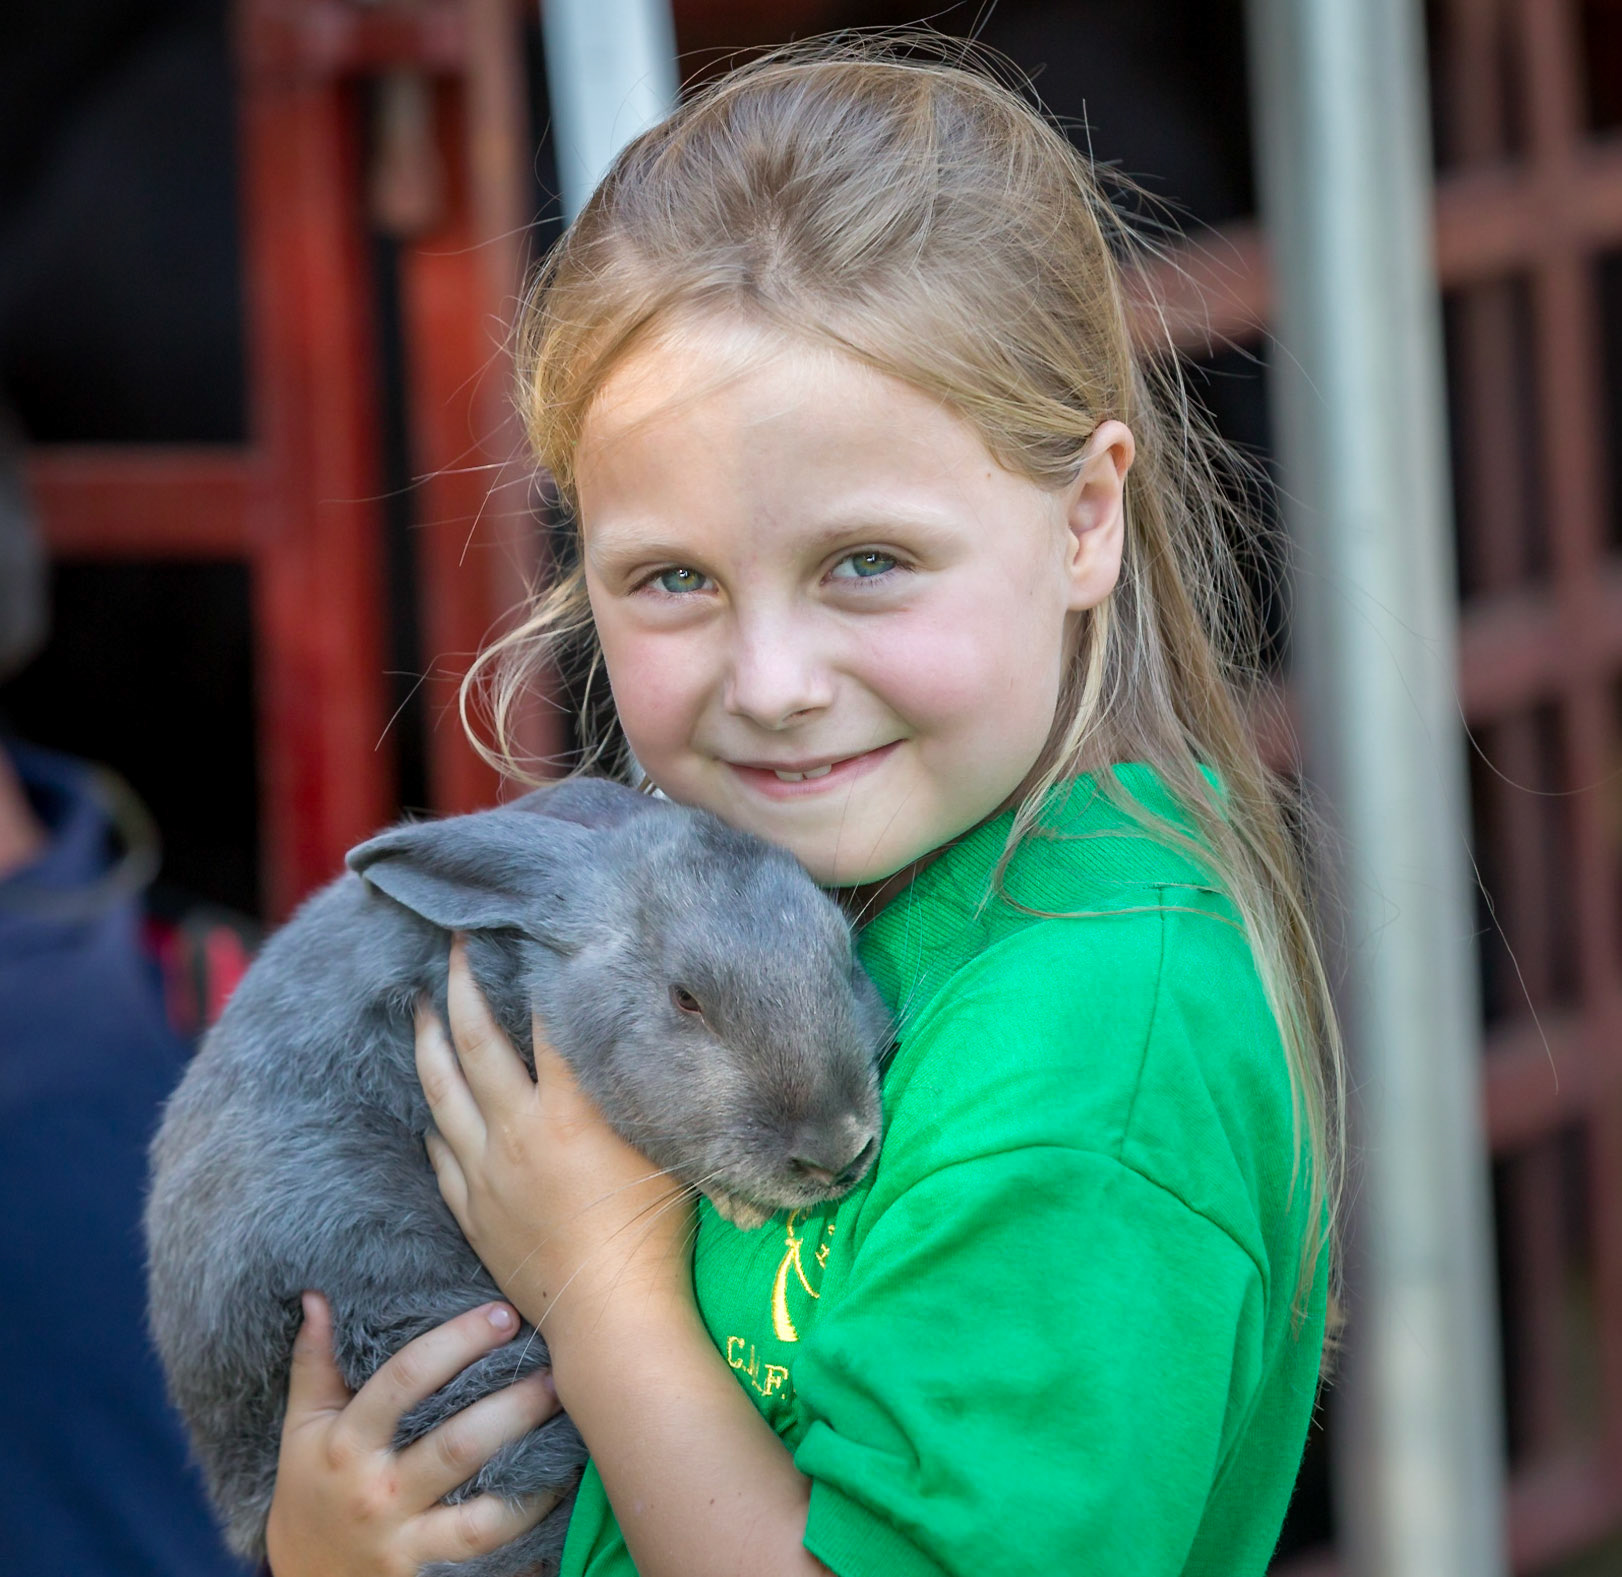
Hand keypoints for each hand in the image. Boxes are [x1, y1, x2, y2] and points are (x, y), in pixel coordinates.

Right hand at [264, 1292, 558, 1576]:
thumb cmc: (311, 1492)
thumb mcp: (302, 1430)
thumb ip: (314, 1362)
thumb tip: (317, 1294)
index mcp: (346, 1445)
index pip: (403, 1382)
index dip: (456, 1342)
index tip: (503, 1312)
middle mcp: (377, 1495)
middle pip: (456, 1446)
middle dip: (513, 1406)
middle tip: (557, 1368)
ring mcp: (406, 1543)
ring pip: (481, 1513)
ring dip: (532, 1470)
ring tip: (572, 1428)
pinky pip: (489, 1556)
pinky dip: (526, 1526)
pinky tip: (560, 1491)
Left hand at [415, 941, 695, 1351]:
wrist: (611, 1318)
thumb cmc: (656, 1233)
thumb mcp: (666, 1146)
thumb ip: (644, 1091)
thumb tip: (639, 1041)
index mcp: (568, 1110)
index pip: (545, 1022)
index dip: (534, 973)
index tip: (525, 933)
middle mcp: (517, 1131)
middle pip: (476, 1042)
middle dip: (461, 986)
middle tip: (452, 946)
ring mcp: (486, 1173)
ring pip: (442, 1093)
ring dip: (428, 1043)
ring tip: (418, 1007)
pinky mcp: (473, 1212)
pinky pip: (439, 1156)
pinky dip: (434, 1123)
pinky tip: (431, 1110)